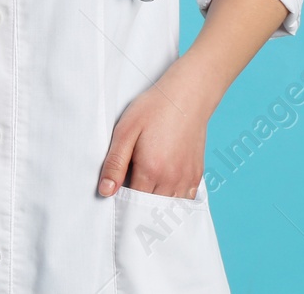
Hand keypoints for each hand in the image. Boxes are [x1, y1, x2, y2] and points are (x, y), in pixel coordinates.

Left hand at [96, 80, 211, 198]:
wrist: (188, 94)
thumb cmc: (155, 108)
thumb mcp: (126, 130)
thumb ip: (115, 163)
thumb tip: (106, 192)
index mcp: (151, 170)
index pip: (133, 205)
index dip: (122, 204)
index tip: (116, 197)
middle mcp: (172, 179)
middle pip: (151, 210)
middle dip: (138, 209)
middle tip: (129, 195)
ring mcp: (187, 178)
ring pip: (170, 209)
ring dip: (157, 207)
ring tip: (146, 191)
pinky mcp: (197, 174)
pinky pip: (185, 200)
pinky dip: (174, 201)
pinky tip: (164, 189)